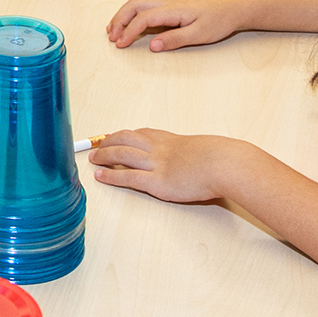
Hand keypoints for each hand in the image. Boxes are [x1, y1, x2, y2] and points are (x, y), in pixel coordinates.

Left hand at [89, 128, 234, 202]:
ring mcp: (156, 165)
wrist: (225, 164)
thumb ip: (194, 153)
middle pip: (125, 140)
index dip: (123, 135)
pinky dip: (111, 175)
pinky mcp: (157, 183)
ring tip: (92, 158)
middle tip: (96, 146)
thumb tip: (197, 160)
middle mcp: (159, 149)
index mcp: (170, 140)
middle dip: (107, 143)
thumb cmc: (221, 158)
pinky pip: (127, 177)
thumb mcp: (204, 149)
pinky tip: (100, 175)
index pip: (140, 133)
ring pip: (121, 155)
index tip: (113, 136)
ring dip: (104, 156)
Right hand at [109, 0, 247, 50]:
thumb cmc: (219, 20)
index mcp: (173, 10)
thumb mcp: (199, 34)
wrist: (233, 8)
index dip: (129, 32)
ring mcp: (169, 4)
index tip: (121, 45)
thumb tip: (151, 45)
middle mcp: (167, 4)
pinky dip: (133, 14)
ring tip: (113, 30)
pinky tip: (131, 24)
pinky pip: (146, 7)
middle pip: (134, 5)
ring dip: (123, 15)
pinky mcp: (172, 7)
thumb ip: (174, 39)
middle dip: (119, 19)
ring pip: (138, 3)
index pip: (143, 18)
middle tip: (111, 37)